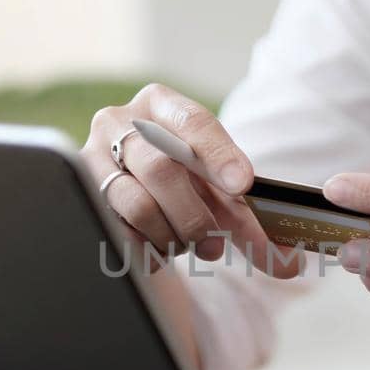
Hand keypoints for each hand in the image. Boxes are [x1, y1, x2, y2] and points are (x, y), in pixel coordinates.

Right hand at [82, 84, 300, 276]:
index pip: (193, 122)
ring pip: (136, 203)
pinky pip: (114, 230)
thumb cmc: (187, 185)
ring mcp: (92, 156)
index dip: (219, 154)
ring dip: (171, 236)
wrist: (139, 192)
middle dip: (195, 216)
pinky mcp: (78, 194)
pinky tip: (160, 249)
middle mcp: (120, 121)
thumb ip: (255, 225)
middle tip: (215, 247)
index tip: (244, 185)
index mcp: (162, 105)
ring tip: (190, 248)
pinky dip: (145, 248)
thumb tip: (291, 265)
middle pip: (161, 168)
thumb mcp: (221, 195)